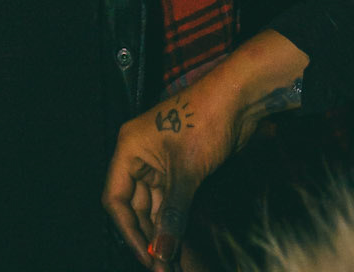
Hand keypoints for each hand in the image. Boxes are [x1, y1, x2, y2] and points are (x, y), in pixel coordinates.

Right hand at [103, 36, 308, 268]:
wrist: (237, 100)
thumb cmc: (203, 122)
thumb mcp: (185, 172)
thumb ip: (171, 214)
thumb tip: (161, 254)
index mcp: (129, 148)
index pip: (116, 198)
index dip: (129, 231)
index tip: (147, 258)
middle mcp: (139, 155)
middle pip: (133, 205)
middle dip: (146, 236)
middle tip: (161, 267)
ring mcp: (159, 161)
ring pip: (152, 205)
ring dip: (161, 232)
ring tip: (171, 262)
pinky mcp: (179, 167)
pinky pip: (169, 199)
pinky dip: (173, 220)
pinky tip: (178, 242)